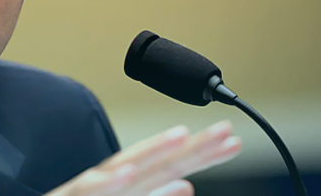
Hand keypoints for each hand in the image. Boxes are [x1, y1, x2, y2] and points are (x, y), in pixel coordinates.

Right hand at [46, 120, 241, 195]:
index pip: (170, 166)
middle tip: (226, 131)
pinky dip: (107, 182)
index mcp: (126, 185)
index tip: (233, 140)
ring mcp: (89, 190)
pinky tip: (128, 171)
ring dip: (152, 151)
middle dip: (191, 146)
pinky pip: (88, 191)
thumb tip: (187, 186)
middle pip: (155, 161)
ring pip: (124, 170)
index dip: (202, 153)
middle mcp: (110, 182)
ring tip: (182, 137)